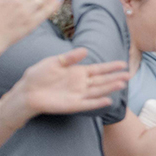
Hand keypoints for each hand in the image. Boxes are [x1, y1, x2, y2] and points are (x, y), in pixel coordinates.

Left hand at [8, 48, 129, 121]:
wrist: (26, 91)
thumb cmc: (38, 75)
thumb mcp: (54, 62)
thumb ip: (70, 58)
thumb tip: (86, 50)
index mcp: (78, 72)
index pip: (98, 69)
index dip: (110, 67)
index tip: (123, 63)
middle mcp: (81, 84)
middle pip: (102, 80)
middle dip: (115, 77)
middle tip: (129, 75)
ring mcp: (78, 95)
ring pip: (98, 91)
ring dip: (110, 88)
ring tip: (122, 84)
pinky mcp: (73, 105)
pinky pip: (88, 104)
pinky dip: (98, 102)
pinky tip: (108, 100)